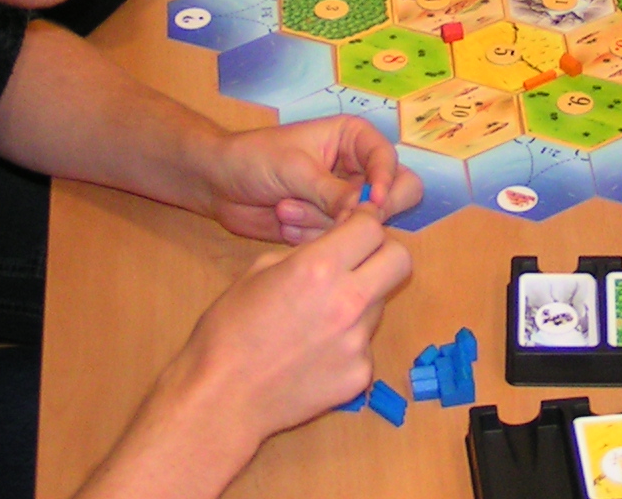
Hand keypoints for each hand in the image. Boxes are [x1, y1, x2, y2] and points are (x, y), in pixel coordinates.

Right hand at [84, 213, 412, 495]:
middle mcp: (348, 301)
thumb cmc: (229, 329)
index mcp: (319, 267)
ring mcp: (358, 342)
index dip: (364, 223)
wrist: (222, 398)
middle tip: (359, 262)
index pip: (372, 227)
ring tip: (320, 318)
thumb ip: (306, 253)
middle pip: (399, 260)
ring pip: (380, 303)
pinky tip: (315, 353)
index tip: (355, 228)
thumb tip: (335, 245)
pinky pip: (365, 345)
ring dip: (361, 300)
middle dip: (382, 254)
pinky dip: (348, 343)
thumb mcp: (259, 270)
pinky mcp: (360, 375)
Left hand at [201, 117, 422, 244]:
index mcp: (353, 139)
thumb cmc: (255, 159)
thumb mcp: (296, 170)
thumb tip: (370, 212)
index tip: (373, 203)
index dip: (386, 181)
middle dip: (363, 209)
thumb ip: (334, 192)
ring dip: (322, 221)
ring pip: (363, 222)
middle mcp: (356, 168)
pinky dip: (312, 235)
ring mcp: (343, 199)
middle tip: (337, 216)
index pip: (390, 160)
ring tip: (286, 208)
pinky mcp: (327, 225)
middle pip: (396, 193)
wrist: (217, 183)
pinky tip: (284, 221)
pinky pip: (339, 239)